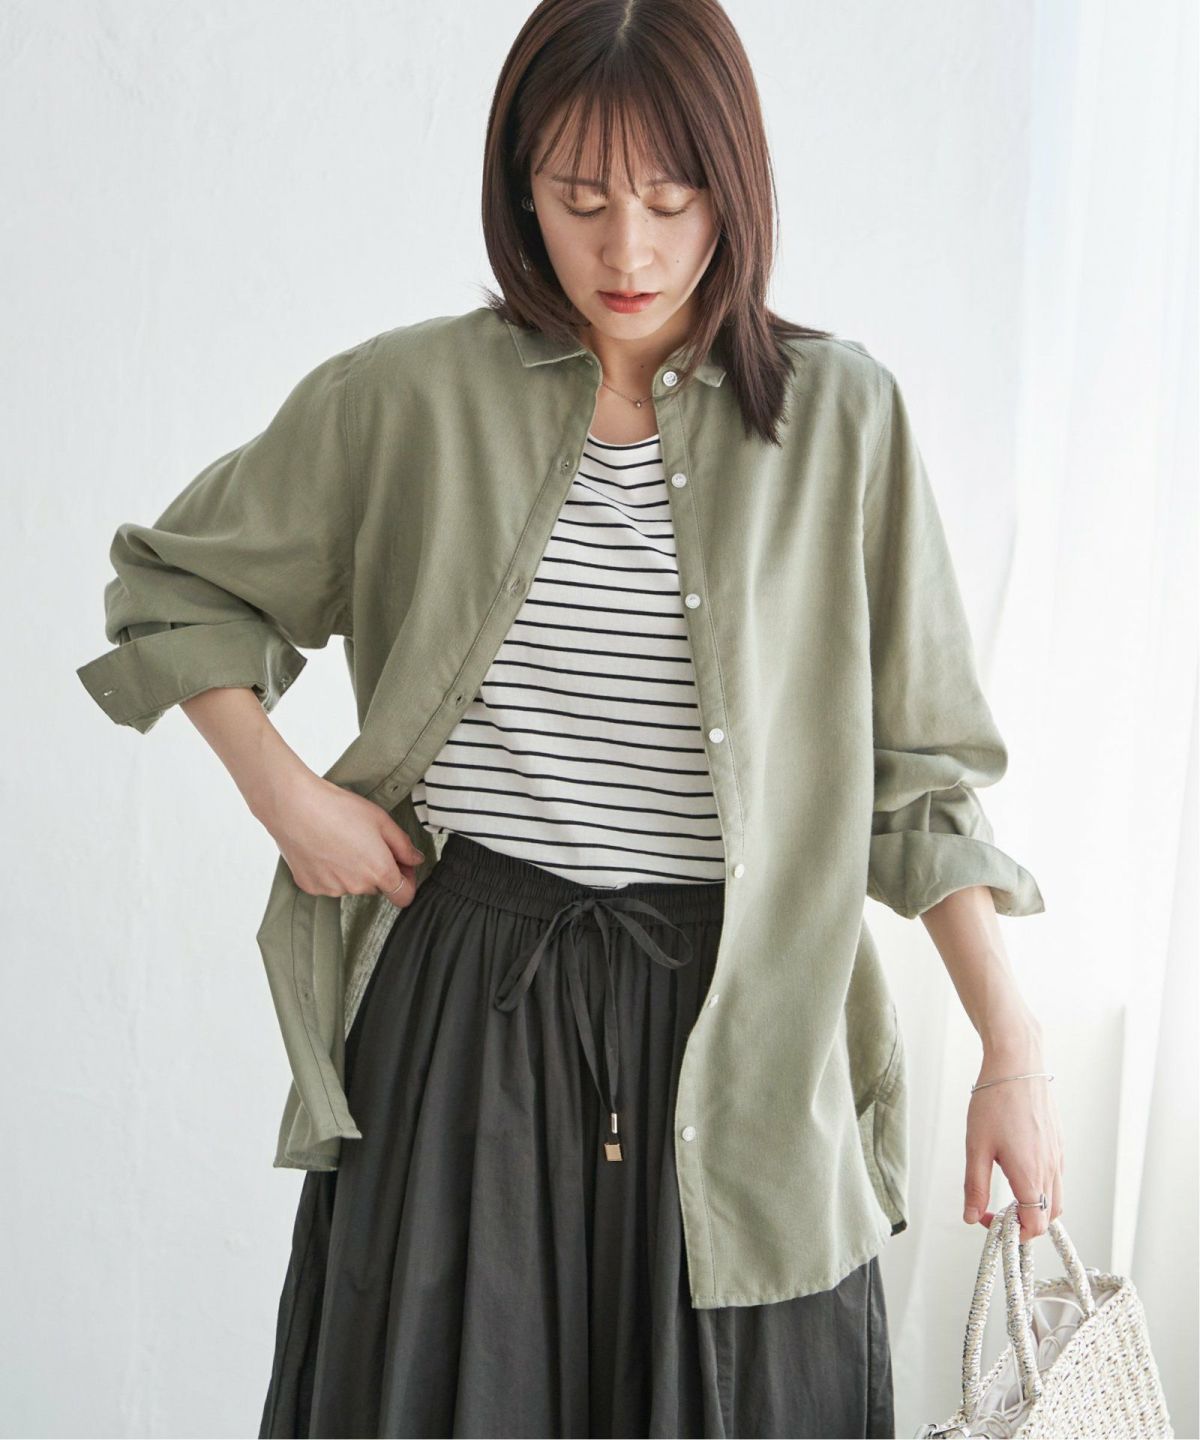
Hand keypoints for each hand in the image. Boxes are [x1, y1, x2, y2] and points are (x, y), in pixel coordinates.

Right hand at [256, 770, 426, 907]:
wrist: (295, 807)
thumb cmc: (339, 808)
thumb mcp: (381, 820)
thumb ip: (403, 845)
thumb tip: (416, 860)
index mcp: (379, 871)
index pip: (404, 896)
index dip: (407, 882)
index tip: (402, 866)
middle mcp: (357, 886)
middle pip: (377, 887)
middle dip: (377, 870)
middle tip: (366, 842)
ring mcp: (332, 889)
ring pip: (352, 885)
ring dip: (353, 870)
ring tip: (341, 840)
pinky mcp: (310, 886)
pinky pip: (329, 883)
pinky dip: (330, 871)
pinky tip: (323, 848)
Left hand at [964, 1045, 1064, 1242]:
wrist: (1017, 1064)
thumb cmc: (994, 1102)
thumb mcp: (976, 1147)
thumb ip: (975, 1187)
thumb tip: (970, 1217)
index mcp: (1031, 1176)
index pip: (1033, 1227)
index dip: (1011, 1234)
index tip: (988, 1220)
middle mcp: (1051, 1170)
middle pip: (1047, 1217)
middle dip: (1024, 1224)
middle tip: (997, 1212)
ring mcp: (1058, 1156)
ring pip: (1054, 1198)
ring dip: (1034, 1206)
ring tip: (1006, 1193)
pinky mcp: (1058, 1143)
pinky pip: (1056, 1177)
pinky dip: (1041, 1186)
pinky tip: (1017, 1167)